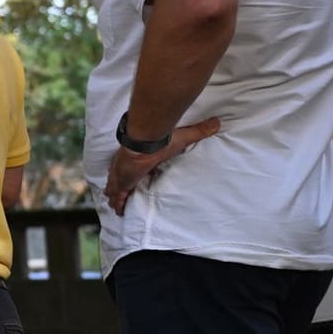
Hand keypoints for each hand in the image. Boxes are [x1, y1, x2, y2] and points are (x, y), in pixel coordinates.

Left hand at [104, 116, 219, 215]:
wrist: (144, 142)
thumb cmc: (160, 140)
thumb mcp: (182, 136)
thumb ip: (199, 131)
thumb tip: (216, 122)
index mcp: (139, 158)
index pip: (135, 167)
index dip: (132, 173)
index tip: (132, 177)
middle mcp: (128, 166)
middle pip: (121, 178)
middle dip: (119, 186)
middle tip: (118, 194)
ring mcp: (122, 175)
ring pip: (115, 188)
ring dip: (116, 196)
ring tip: (116, 205)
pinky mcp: (121, 182)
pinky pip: (118, 195)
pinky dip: (118, 203)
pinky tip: (119, 211)